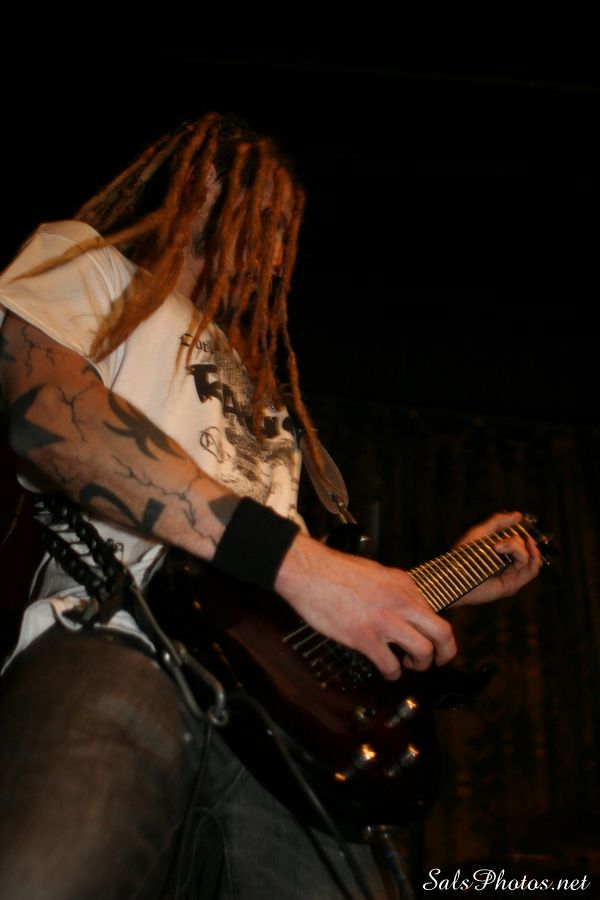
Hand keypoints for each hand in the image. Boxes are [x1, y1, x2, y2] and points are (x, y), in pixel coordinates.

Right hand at [275, 533, 456, 680]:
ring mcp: (385, 621)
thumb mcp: (376, 572)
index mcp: (404, 584)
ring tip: (409, 665)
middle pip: (442, 632)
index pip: (434, 610)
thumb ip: (393, 590)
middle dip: (446, 652)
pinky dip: (392, 674)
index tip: (431, 638)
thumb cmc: (334, 570)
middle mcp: (401, 602)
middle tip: (440, 660)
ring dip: (420, 664)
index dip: (435, 629)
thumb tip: (401, 607)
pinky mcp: (366, 638)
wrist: (309, 572)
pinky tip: (387, 671)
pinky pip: (391, 665)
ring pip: (423, 652)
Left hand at [453, 511, 542, 605]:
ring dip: (520, 548)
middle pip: (528, 549)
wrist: (453, 574)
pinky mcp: (513, 585)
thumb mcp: (481, 532)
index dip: (523, 533)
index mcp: (503, 554)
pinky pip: (532, 570)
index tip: (519, 524)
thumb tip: (518, 515)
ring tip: (500, 546)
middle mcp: (510, 566)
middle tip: (498, 543)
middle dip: (517, 540)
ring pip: (532, 559)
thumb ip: (498, 522)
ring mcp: (512, 576)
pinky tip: (514, 550)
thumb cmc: (462, 555)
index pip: (523, 542)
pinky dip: (528, 556)